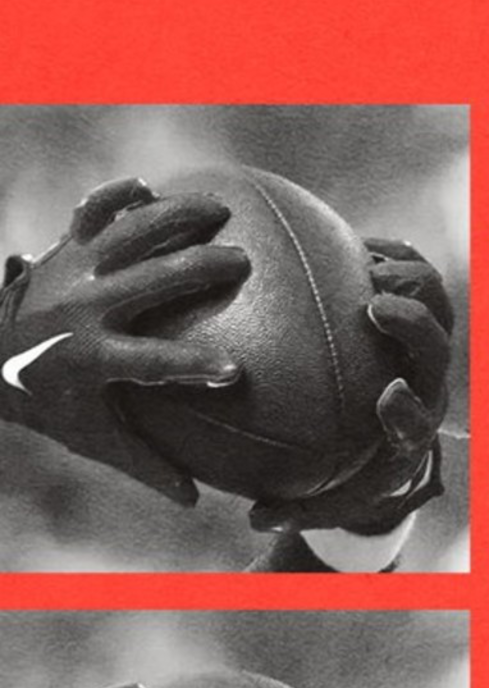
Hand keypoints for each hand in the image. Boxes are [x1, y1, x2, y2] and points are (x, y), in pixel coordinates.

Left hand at [0, 179, 254, 504]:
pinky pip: (92, 212)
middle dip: (199, 269)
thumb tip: (197, 500)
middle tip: (242, 265)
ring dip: (176, 217)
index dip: (192, 367)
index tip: (233, 372)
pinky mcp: (67, 248)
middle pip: (151, 282)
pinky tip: (146, 187)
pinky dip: (115, 196)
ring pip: (130, 233)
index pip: (152, 364)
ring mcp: (75, 270)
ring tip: (220, 209)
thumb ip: (145, 464)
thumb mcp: (92, 436)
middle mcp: (85, 307)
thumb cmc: (48, 400)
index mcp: (93, 356)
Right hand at [247, 240, 451, 537]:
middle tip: (375, 306)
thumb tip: (255, 517)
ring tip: (363, 263)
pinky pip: (416, 269)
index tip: (386, 395)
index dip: (408, 408)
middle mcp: (427, 381)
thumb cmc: (358, 469)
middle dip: (414, 326)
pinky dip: (391, 253)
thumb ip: (298, 507)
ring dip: (407, 280)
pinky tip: (351, 242)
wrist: (396, 432)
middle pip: (436, 348)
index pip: (417, 420)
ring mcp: (427, 343)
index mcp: (408, 427)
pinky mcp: (420, 307)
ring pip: (437, 302)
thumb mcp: (332, 496)